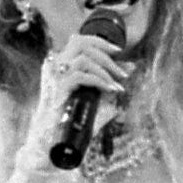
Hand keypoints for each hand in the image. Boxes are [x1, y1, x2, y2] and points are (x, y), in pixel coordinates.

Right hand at [27, 21, 132, 159]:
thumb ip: (110, 83)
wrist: (51, 141)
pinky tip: (110, 90)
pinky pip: (81, 76)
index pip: (79, 40)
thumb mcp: (97, 98)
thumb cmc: (71, 122)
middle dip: (106, 54)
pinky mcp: (57, 88)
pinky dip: (100, 82)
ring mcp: (53, 76)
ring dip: (106, 70)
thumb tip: (131, 68)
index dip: (100, 42)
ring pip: (83, 59)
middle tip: (121, 72)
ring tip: (117, 86)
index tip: (118, 51)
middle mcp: (53, 66)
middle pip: (80, 43)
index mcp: (59, 64)